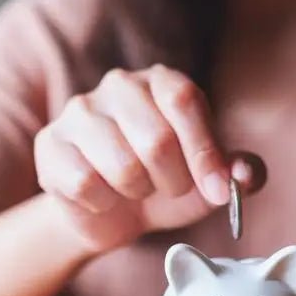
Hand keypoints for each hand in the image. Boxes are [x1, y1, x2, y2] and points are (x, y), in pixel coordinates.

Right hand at [34, 64, 265, 252]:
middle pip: (156, 139)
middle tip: (168, 187)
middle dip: (172, 181)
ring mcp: (80, 110)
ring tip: (135, 189)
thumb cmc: (166, 185)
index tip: (216, 191)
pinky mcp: (50, 143)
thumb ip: (237, 173)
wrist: (112, 214)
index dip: (204, 152)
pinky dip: (103, 204)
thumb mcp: (210, 181)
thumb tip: (245, 175)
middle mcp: (120, 84)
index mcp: (163, 80)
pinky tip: (103, 196)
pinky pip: (85, 185)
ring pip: (121, 166)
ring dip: (137, 193)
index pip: (184, 101)